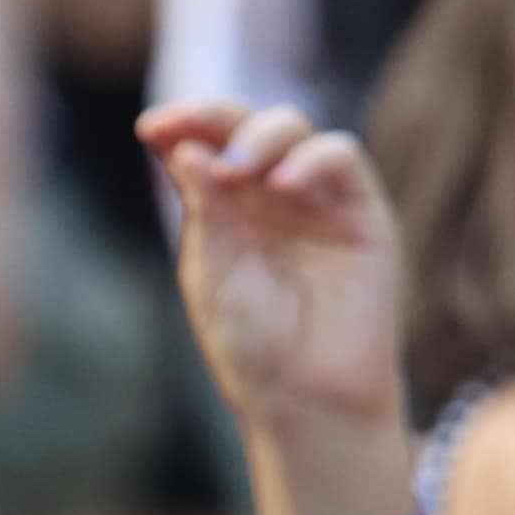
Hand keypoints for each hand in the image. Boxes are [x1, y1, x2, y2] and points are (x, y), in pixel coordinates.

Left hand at [140, 99, 405, 447]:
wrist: (309, 399)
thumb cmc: (253, 346)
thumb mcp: (214, 275)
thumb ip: (204, 212)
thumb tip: (184, 147)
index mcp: (222, 207)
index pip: (200, 146)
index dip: (181, 126)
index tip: (153, 126)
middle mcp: (267, 194)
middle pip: (243, 126)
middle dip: (215, 115)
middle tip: (189, 121)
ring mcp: (315, 199)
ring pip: (293, 129)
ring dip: (261, 135)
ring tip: (237, 167)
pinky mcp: (361, 211)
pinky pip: (341, 158)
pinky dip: (313, 159)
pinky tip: (283, 184)